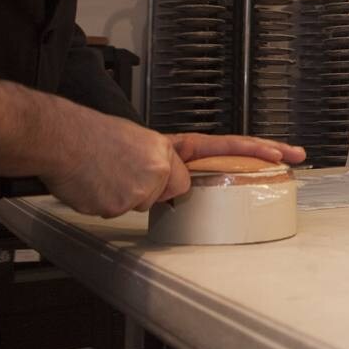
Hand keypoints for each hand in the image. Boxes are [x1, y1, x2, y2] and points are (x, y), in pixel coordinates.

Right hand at [43, 107, 307, 217]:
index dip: (258, 150)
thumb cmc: (92, 138)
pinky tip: (96, 184)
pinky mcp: (125, 202)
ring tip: (106, 173)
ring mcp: (147, 183)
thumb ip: (165, 165)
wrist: (58, 137)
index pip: (225, 146)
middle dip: (156, 187)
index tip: (290, 154)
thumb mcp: (139, 143)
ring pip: (149, 203)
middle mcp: (166, 163)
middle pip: (177, 190)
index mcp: (170, 145)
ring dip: (127, 194)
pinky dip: (109, 202)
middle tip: (124, 169)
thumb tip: (174, 189)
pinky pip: (124, 212)